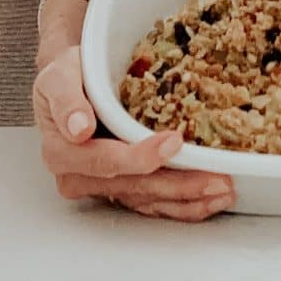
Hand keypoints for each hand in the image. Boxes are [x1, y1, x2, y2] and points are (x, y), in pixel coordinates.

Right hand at [32, 46, 235, 219]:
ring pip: (148, 200)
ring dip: (187, 198)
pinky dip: (183, 204)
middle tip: (215, 178)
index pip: (105, 161)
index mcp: (63, 152)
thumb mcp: (58, 76)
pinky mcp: (124, 187)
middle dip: (177, 185)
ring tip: (222, 190)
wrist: (72, 83)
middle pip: (134, 187)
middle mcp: (82, 177)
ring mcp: (104, 186)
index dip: (140, 157)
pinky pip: (153, 202)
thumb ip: (65, 100)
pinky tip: (209, 200)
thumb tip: (79, 129)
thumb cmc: (67, 77)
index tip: (174, 141)